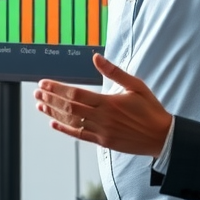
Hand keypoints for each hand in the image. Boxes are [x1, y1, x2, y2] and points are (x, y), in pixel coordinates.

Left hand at [34, 53, 171, 157]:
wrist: (163, 137)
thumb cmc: (150, 109)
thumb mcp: (136, 85)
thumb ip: (114, 72)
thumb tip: (96, 57)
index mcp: (108, 102)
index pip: (75, 94)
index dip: (57, 89)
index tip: (44, 83)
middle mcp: (102, 118)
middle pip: (69, 107)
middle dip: (50, 99)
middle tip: (37, 93)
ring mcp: (101, 132)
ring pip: (71, 121)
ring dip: (53, 113)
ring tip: (40, 105)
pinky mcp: (103, 142)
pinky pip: (79, 135)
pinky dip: (65, 129)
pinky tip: (53, 124)